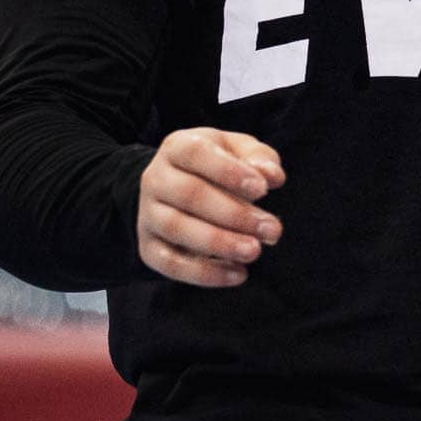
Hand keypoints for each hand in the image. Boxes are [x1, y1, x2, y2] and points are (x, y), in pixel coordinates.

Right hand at [137, 128, 284, 289]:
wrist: (178, 185)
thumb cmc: (218, 165)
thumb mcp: (239, 150)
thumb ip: (259, 158)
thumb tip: (272, 177)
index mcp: (177, 146)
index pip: (198, 154)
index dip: (230, 172)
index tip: (264, 190)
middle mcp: (155, 178)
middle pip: (190, 194)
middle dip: (235, 214)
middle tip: (272, 230)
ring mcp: (147, 214)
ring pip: (177, 229)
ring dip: (220, 243)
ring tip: (255, 251)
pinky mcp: (147, 247)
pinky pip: (170, 264)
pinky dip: (204, 273)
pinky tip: (238, 274)